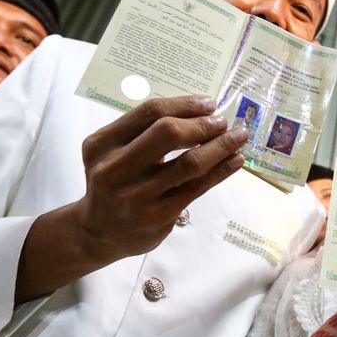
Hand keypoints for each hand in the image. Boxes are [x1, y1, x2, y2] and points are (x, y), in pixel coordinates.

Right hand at [15, 96, 246, 302]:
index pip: (149, 112)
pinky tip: (234, 161)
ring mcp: (136, 196)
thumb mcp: (113, 153)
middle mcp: (114, 169)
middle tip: (222, 122)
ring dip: (220, 146)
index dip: (184, 105)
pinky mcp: (158, 216)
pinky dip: (220, 171)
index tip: (208, 103)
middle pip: (168, 133)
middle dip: (202, 124)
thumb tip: (199, 112)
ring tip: (237, 137)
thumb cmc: (113, 183)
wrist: (98, 233)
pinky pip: (197, 187)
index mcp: (101, 144)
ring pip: (189, 163)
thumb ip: (144, 132)